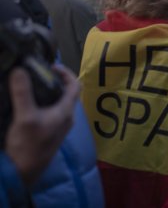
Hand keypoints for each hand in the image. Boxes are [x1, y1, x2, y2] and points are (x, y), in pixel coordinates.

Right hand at [5, 65, 79, 185]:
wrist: (24, 173)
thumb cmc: (28, 145)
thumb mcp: (24, 116)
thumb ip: (23, 93)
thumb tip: (20, 69)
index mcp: (66, 111)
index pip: (75, 85)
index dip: (66, 73)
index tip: (51, 66)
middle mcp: (66, 118)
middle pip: (66, 93)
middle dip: (54, 81)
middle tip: (37, 74)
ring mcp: (58, 126)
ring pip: (57, 103)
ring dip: (47, 93)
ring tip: (31, 86)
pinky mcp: (49, 133)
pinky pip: (50, 112)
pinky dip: (42, 103)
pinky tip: (27, 104)